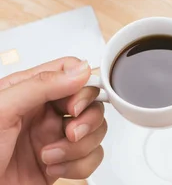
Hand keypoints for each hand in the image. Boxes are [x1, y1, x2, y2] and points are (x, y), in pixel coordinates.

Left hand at [0, 58, 106, 183]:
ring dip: (79, 148)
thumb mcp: (2, 110)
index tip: (73, 107)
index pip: (72, 73)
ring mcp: (54, 138)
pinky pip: (91, 157)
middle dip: (87, 121)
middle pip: (91, 103)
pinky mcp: (62, 163)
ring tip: (50, 156)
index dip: (82, 88)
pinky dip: (78, 166)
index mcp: (29, 91)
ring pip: (95, 131)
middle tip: (70, 133)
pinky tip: (53, 169)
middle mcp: (44, 113)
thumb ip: (41, 85)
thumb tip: (80, 70)